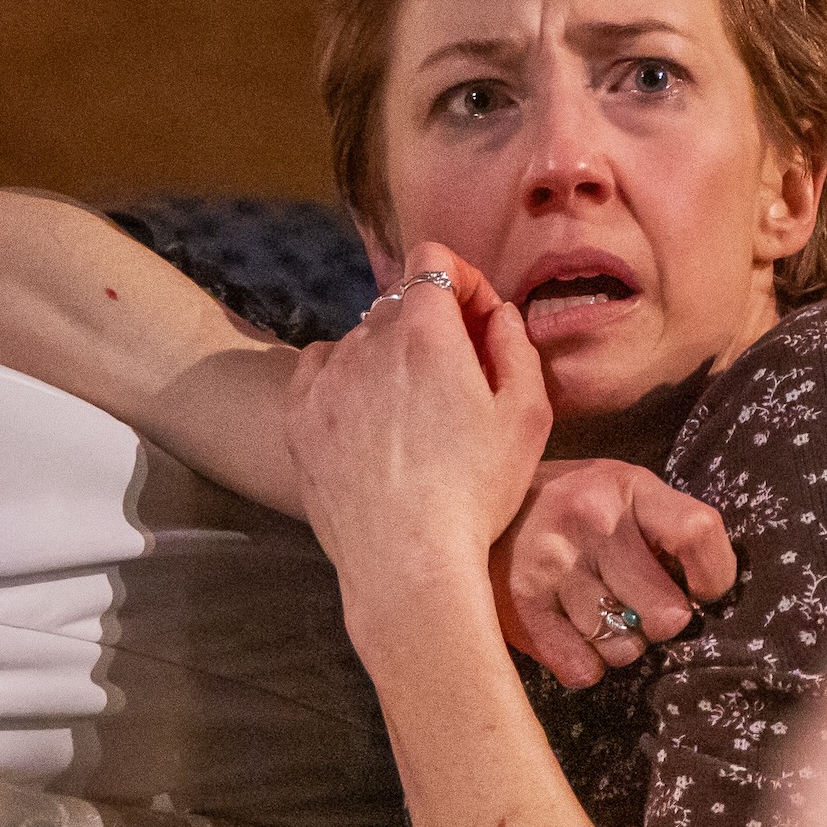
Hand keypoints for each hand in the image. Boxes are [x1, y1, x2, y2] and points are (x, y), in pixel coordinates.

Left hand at [284, 244, 553, 593]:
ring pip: (360, 337)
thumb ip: (515, 347)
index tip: (478, 320)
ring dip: (388, 354)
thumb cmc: (476, 494)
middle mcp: (369, 344)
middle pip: (400, 302)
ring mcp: (327, 380)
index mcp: (428, 336)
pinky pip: (319, 367)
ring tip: (410, 409)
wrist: (407, 564)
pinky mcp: (298, 417)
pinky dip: (344, 376)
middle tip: (455, 375)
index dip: (462, 280)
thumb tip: (496, 313)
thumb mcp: (528, 417)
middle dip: (431, 323)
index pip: (432, 261)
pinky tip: (366, 414)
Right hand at [498, 464, 737, 686]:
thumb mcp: (623, 492)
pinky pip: (582, 667)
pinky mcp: (521, 605)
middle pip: (667, 613)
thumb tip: (704, 596)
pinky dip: (585, 662)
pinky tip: (571, 631)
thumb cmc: (573, 507)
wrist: (481, 503)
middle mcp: (590, 520)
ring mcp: (552, 564)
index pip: (698, 533)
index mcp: (629, 487)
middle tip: (639, 606)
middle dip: (661, 621)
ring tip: (597, 613)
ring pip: (624, 648)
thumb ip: (665, 529)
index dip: (715, 576)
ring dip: (619, 643)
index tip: (701, 590)